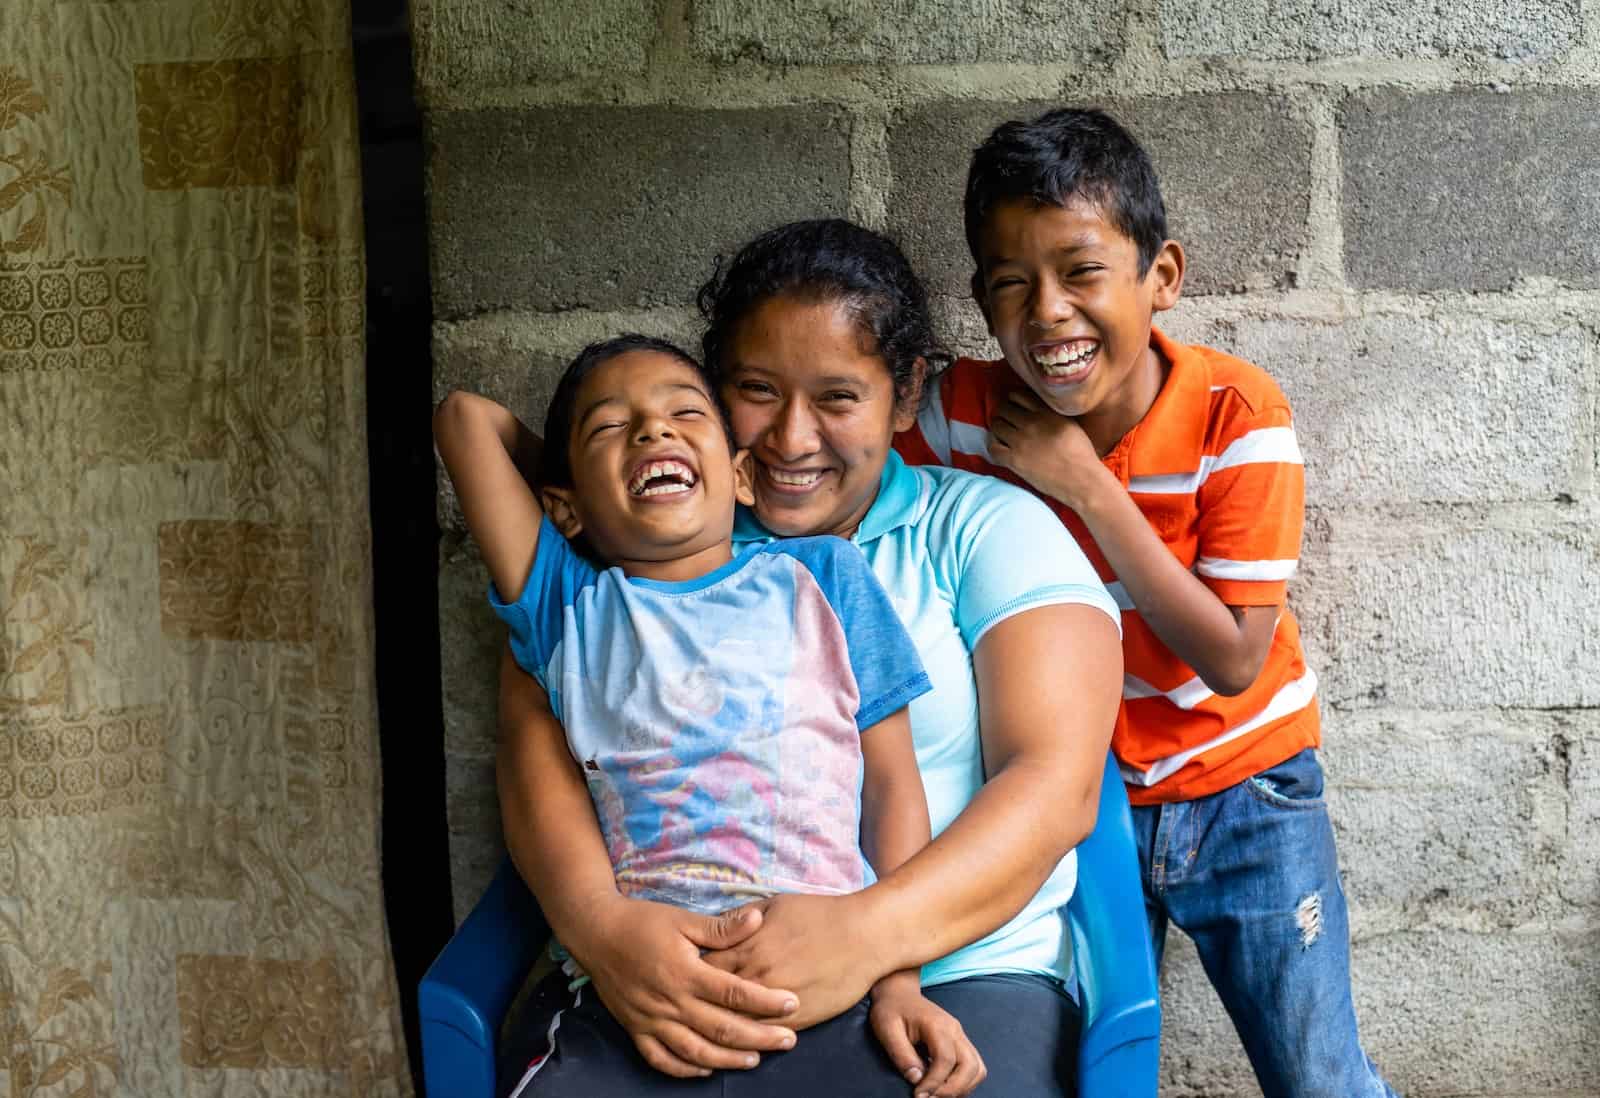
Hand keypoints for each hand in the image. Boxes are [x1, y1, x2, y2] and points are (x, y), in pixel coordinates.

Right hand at [572, 897, 800, 1075]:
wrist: (595, 933)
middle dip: (759, 1036)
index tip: (792, 1004)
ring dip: (727, 1059)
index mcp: (685, 972)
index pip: (734, 993)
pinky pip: (661, 1059)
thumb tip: (758, 919)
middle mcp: (670, 1001)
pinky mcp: (635, 1029)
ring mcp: (651, 1020)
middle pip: (721, 1027)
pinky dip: (684, 1069)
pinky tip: (706, 1069)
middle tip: (788, 1040)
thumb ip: (720, 928)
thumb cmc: (642, 922)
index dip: (766, 1001)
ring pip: (695, 1050)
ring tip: (755, 1060)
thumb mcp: (682, 919)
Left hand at [701, 892, 883, 1029]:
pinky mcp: (797, 1020)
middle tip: (690, 1001)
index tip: (685, 972)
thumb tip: (716, 926)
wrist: (865, 935)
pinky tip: (738, 1039)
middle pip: (712, 998)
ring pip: (734, 1024)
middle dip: (699, 1000)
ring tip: (707, 1024)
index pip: (703, 967)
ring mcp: (776, 1002)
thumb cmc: (821, 914)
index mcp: (748, 946)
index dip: (691, 971)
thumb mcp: (776, 904)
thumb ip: (742, 918)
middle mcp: (757, 977)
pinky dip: (748, 1038)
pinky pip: (762, 1036)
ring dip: (718, 1025)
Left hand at [869, 974, 986, 1097]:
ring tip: (937, 1094)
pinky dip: (964, 1082)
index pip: (946, 1060)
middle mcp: (955, 1030)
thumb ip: (901, 1055)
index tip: (918, 1095)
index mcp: (937, 1025)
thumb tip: (916, 1079)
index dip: (934, 1083)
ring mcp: (960, 1036)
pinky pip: (973, 1067)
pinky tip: (943, 1086)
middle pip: (971, 1066)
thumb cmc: (891, 1010)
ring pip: (977, 1069)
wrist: (899, 992)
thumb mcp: (886, 1029)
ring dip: (962, 1087)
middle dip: (954, 1089)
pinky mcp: (960, 1042)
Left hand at [988, 390, 1107, 509]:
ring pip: (996, 426)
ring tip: (1003, 435)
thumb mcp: (1070, 423)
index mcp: (1046, 412)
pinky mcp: (1014, 460)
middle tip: (1006, 422)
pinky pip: (992, 448)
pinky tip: (1001, 450)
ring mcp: (1021, 441)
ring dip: (997, 429)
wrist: (1081, 479)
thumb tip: (1037, 408)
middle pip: (1003, 409)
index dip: (1013, 400)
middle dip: (1003, 414)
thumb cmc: (1081, 454)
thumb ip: (1052, 413)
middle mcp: (1031, 423)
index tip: (1014, 407)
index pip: (1018, 395)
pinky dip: (993, 447)